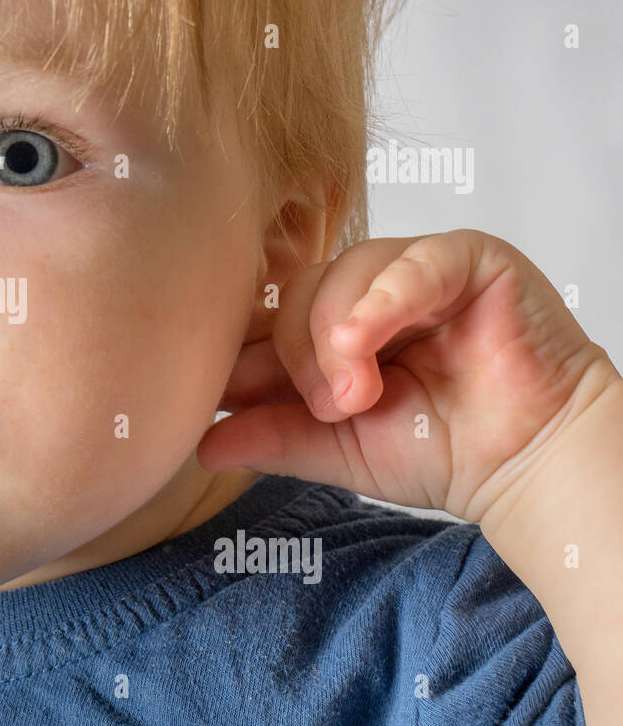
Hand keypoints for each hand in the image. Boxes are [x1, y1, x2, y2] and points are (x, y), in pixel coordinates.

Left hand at [198, 228, 617, 521]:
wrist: (523, 467)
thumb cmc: (440, 451)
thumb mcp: (335, 448)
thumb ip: (272, 436)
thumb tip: (202, 445)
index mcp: (331, 326)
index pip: (271, 319)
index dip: (249, 352)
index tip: (227, 390)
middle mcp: (367, 290)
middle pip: (299, 292)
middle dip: (300, 354)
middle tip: (332, 409)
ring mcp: (414, 269)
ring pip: (345, 271)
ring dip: (340, 335)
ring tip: (360, 394)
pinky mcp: (468, 259)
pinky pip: (415, 261)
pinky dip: (387, 298)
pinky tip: (372, 334)